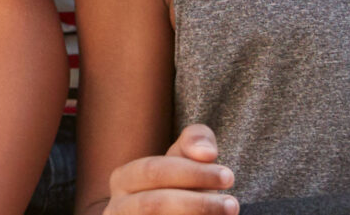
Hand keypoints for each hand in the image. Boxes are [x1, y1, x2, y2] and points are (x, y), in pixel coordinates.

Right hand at [105, 125, 237, 214]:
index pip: (154, 171)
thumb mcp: (187, 158)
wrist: (175, 212)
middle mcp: (117, 208)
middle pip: (155, 204)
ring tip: (228, 213)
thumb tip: (206, 152)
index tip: (228, 177)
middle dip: (197, 203)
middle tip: (232, 204)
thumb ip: (196, 141)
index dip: (192, 173)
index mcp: (123, 179)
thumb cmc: (181, 185)